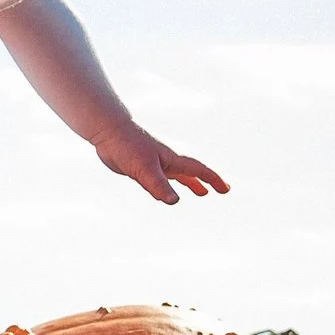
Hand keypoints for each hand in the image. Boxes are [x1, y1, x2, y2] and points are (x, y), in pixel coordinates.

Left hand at [93, 120, 226, 204]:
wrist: (108, 132)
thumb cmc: (127, 147)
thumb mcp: (144, 169)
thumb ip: (159, 186)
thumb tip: (175, 202)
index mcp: (172, 160)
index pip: (199, 170)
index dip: (213, 180)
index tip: (225, 189)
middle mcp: (167, 161)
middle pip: (192, 173)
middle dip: (207, 181)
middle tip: (220, 190)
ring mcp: (155, 163)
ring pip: (178, 176)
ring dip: (191, 183)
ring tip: (201, 193)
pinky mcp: (142, 167)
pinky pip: (162, 179)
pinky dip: (170, 185)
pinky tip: (166, 188)